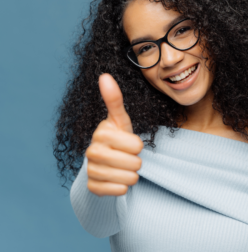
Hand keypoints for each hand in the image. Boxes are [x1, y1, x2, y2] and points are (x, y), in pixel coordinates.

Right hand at [85, 74, 142, 196]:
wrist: (106, 162)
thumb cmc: (117, 138)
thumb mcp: (120, 120)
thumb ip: (114, 99)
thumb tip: (104, 75)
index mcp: (101, 133)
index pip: (136, 145)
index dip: (138, 146)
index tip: (130, 144)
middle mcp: (92, 151)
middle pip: (133, 163)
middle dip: (137, 162)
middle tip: (129, 158)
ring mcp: (90, 170)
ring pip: (128, 178)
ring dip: (131, 175)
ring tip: (124, 168)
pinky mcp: (92, 187)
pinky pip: (118, 191)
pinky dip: (123, 187)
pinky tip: (117, 179)